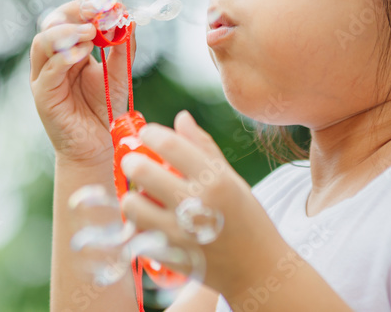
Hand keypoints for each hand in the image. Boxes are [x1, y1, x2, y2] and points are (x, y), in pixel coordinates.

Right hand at [29, 0, 136, 166]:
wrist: (98, 146)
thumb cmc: (105, 110)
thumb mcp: (120, 73)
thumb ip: (123, 47)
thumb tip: (128, 17)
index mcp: (69, 50)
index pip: (69, 17)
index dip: (84, 6)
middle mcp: (52, 60)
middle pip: (52, 23)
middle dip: (72, 12)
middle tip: (95, 9)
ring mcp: (44, 77)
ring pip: (43, 42)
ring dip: (66, 31)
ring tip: (90, 31)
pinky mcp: (43, 95)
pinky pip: (49, 70)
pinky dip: (64, 57)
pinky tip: (83, 53)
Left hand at [118, 110, 284, 295]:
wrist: (258, 272)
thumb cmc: (248, 220)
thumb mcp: (232, 179)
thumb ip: (203, 147)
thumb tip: (180, 117)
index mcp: (215, 180)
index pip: (171, 144)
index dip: (152, 134)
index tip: (147, 133)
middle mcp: (196, 205)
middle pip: (142, 170)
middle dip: (133, 161)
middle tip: (136, 163)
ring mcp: (180, 234)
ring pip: (131, 203)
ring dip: (133, 195)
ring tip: (143, 194)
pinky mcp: (169, 257)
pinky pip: (136, 232)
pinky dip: (139, 223)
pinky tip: (150, 219)